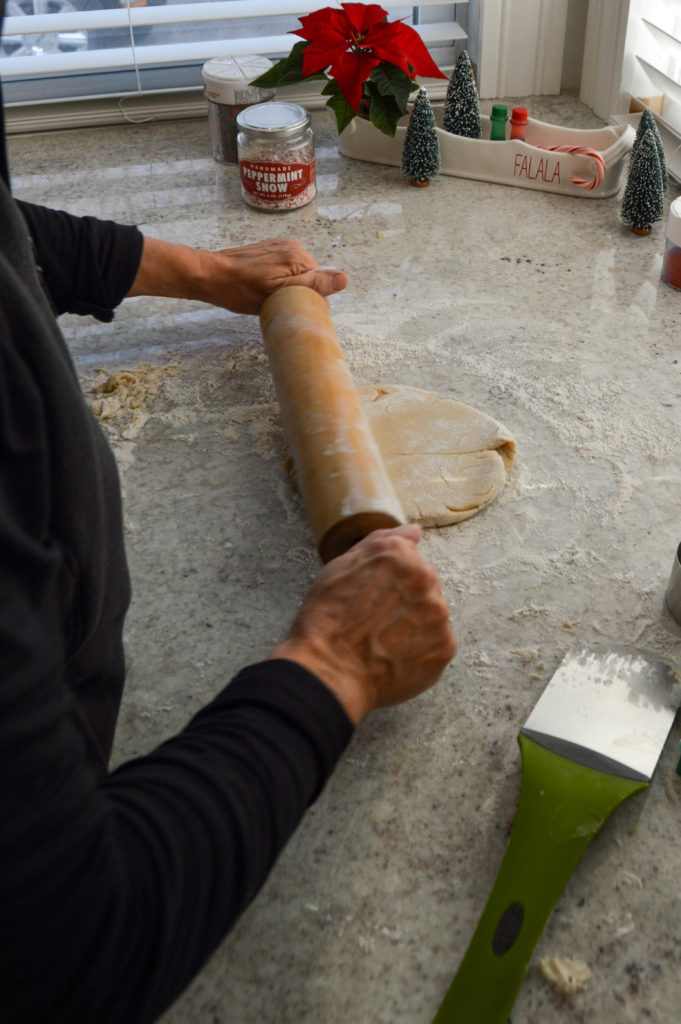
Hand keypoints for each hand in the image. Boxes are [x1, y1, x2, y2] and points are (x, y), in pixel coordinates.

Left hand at [127, 236, 347, 314]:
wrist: (210, 275)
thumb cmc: (241, 290)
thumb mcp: (279, 293)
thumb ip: (313, 285)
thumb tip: (343, 279)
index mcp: (299, 257)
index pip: (322, 283)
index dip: (312, 301)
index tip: (295, 312)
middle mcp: (293, 247)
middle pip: (310, 277)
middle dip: (300, 293)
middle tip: (280, 307)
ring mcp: (279, 246)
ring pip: (297, 274)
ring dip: (289, 287)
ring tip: (270, 297)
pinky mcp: (268, 249)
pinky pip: (284, 268)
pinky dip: (279, 280)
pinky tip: (265, 288)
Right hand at [270, 525, 455, 723]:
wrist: (329, 669)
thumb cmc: (327, 619)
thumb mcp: (340, 567)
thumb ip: (380, 542)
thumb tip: (412, 531)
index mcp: (401, 555)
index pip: (409, 557)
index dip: (388, 579)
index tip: (374, 595)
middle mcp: (426, 579)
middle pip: (423, 585)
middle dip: (404, 600)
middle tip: (374, 621)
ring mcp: (439, 615)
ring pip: (431, 614)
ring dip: (414, 624)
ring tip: (383, 641)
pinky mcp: (445, 647)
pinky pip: (436, 643)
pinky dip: (420, 649)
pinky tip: (395, 656)